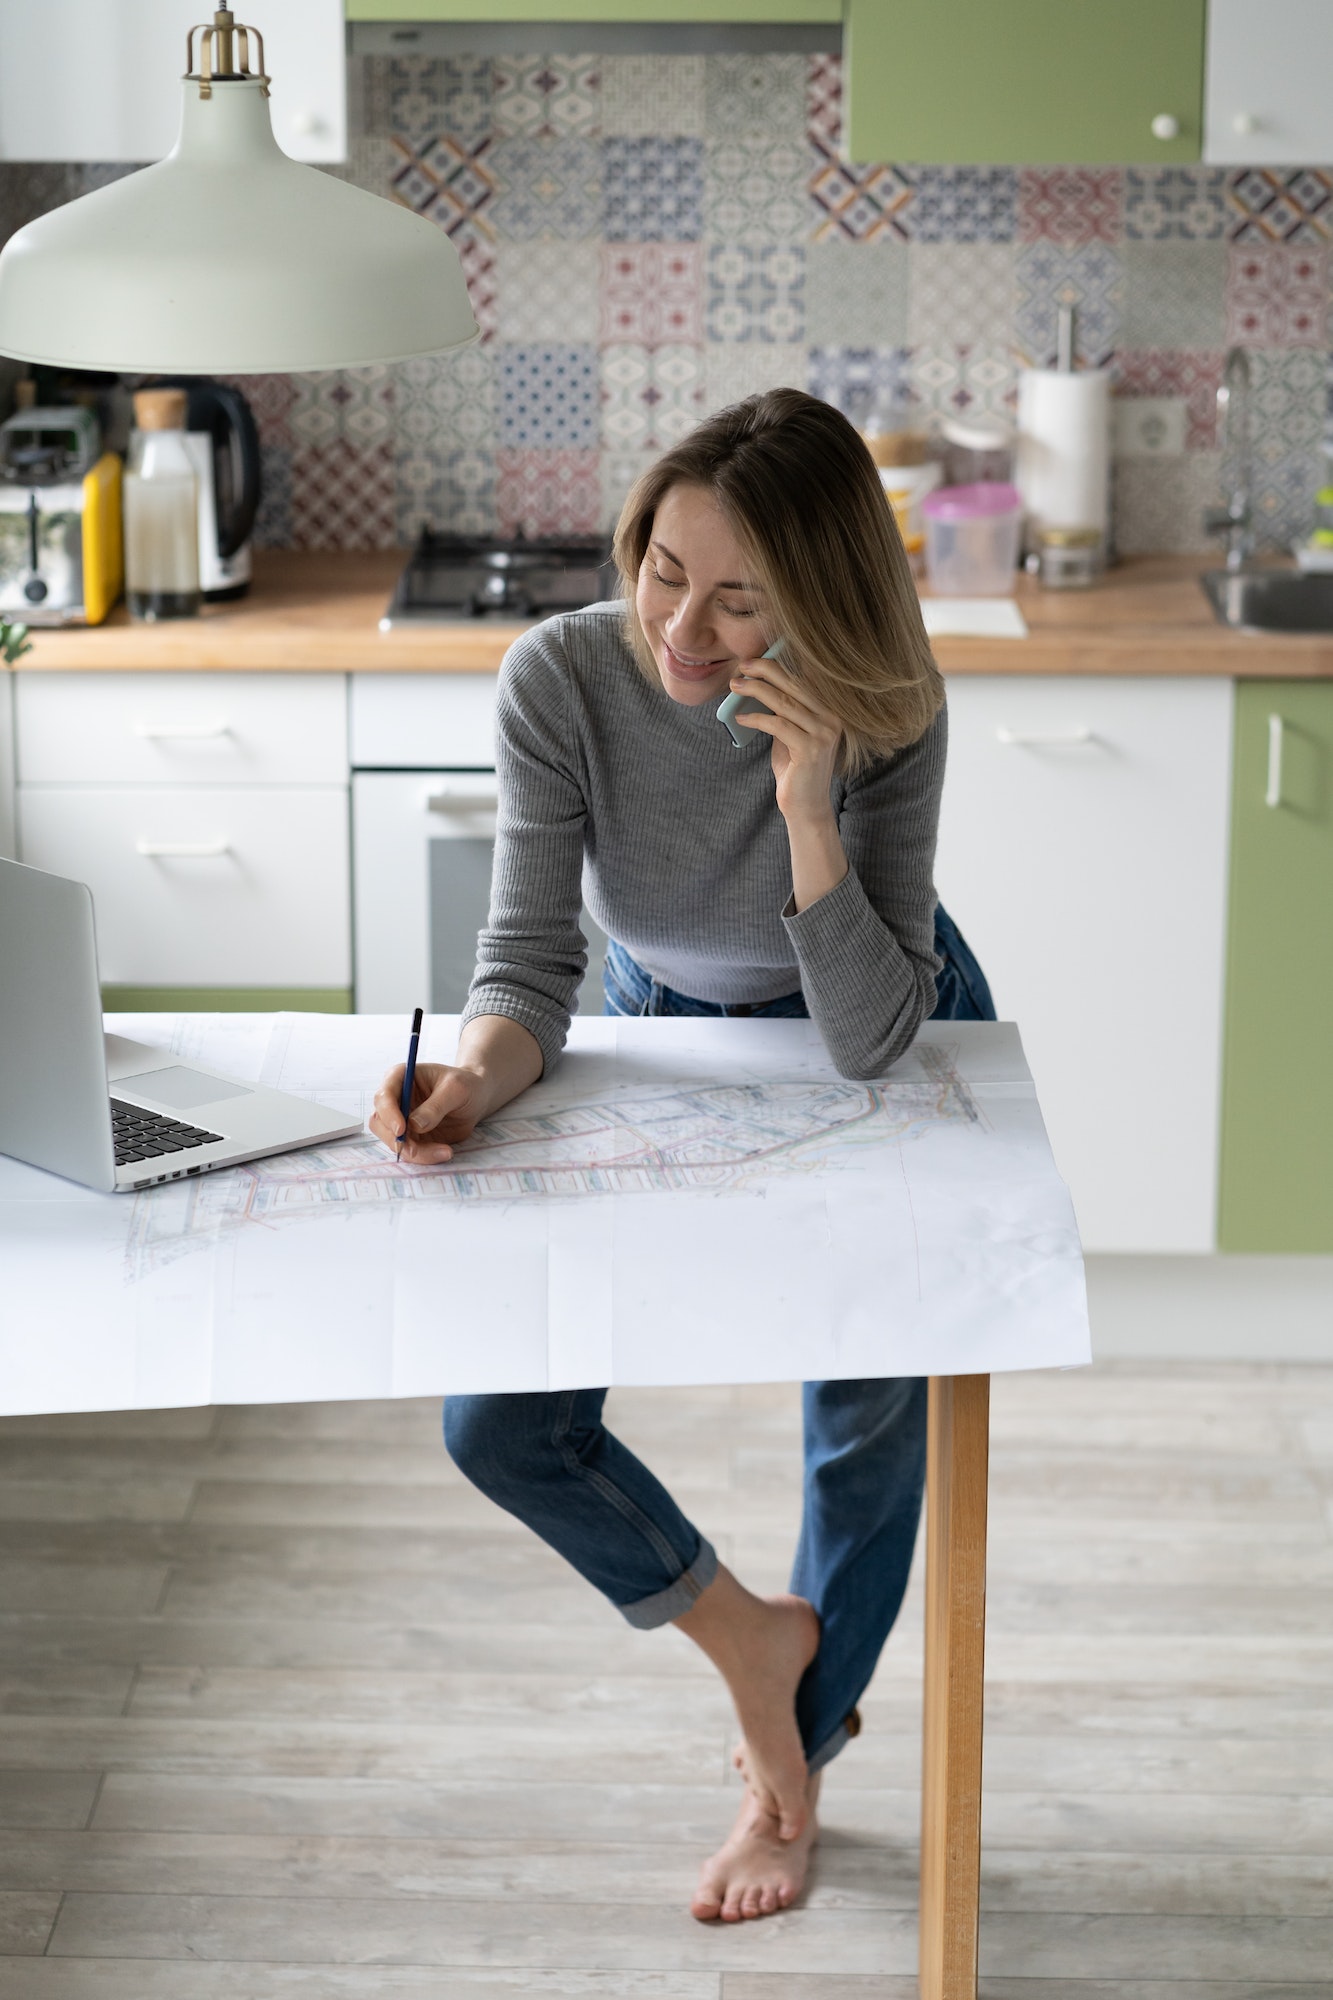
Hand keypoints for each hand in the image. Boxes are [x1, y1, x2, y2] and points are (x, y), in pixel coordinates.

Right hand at [369, 1061, 487, 1164]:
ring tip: (444, 1151)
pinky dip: (425, 1156)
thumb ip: (435, 1106)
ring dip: (415, 1152)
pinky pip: (410, 1151)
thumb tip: (414, 1125)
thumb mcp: (455, 1089)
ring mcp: (401, 1119)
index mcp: (400, 1077)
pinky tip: (445, 1152)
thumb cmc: (465, 1084)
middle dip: (397, 1139)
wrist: (476, 1098)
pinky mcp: (411, 1136)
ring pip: (393, 1141)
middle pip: (380, 1123)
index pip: (383, 1096)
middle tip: (417, 1150)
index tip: (402, 1129)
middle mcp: (396, 1099)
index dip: (389, 1114)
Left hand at [729, 652, 843, 826]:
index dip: (778, 666)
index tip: (755, 659)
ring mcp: (824, 734)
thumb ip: (784, 712)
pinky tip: (740, 718)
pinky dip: (755, 719)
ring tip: (735, 686)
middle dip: (765, 670)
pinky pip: (777, 725)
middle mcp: (832, 719)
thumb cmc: (795, 769)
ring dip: (755, 691)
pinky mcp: (810, 750)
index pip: (803, 680)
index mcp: (831, 711)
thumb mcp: (790, 734)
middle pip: (795, 685)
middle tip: (742, 665)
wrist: (806, 806)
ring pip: (784, 702)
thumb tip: (759, 686)